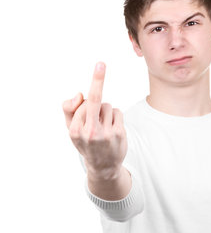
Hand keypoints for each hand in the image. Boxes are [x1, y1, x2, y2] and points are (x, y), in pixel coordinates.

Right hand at [62, 62, 127, 180]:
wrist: (103, 167)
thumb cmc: (85, 142)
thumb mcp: (71, 129)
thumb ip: (69, 109)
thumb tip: (80, 93)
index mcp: (74, 130)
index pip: (83, 103)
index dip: (89, 94)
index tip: (100, 66)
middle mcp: (89, 132)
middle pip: (94, 100)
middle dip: (97, 84)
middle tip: (101, 65)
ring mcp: (105, 134)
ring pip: (108, 106)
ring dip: (106, 112)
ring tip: (103, 126)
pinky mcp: (119, 134)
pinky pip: (117, 112)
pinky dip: (115, 116)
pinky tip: (112, 129)